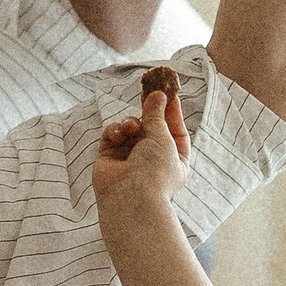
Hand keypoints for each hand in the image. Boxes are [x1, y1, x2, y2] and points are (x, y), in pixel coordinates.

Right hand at [92, 83, 190, 234]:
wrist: (130, 197)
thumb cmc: (155, 172)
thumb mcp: (164, 138)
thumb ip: (157, 115)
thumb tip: (158, 95)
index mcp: (174, 159)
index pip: (175, 130)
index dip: (172, 111)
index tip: (169, 92)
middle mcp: (152, 159)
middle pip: (151, 126)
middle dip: (149, 110)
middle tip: (148, 89)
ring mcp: (130, 158)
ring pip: (131, 128)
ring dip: (131, 123)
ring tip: (132, 127)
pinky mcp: (109, 157)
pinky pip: (112, 135)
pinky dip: (116, 131)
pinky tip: (120, 135)